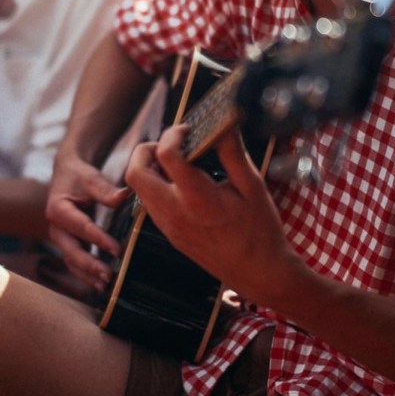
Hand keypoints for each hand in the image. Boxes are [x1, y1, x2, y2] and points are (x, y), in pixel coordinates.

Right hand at [46, 148, 129, 290]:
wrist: (67, 174)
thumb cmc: (79, 176)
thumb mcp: (90, 178)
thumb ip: (105, 190)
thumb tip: (123, 196)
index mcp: (58, 209)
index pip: (81, 227)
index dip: (99, 239)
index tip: (117, 249)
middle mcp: (56, 228)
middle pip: (71, 251)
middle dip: (89, 265)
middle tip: (108, 275)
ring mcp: (61, 239)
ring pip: (71, 261)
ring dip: (87, 275)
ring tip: (106, 286)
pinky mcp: (69, 244)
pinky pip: (75, 263)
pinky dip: (86, 274)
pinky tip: (101, 285)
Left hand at [125, 125, 300, 305]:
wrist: (258, 273)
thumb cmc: (260, 229)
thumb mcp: (253, 185)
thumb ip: (232, 152)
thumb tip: (223, 122)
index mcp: (198, 198)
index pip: (165, 155)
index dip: (172, 134)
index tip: (188, 130)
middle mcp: (175, 213)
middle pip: (134, 172)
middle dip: (146, 150)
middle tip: (170, 144)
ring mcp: (168, 226)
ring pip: (138, 188)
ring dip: (149, 168)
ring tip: (178, 161)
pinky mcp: (169, 234)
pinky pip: (149, 203)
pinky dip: (156, 186)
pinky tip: (182, 183)